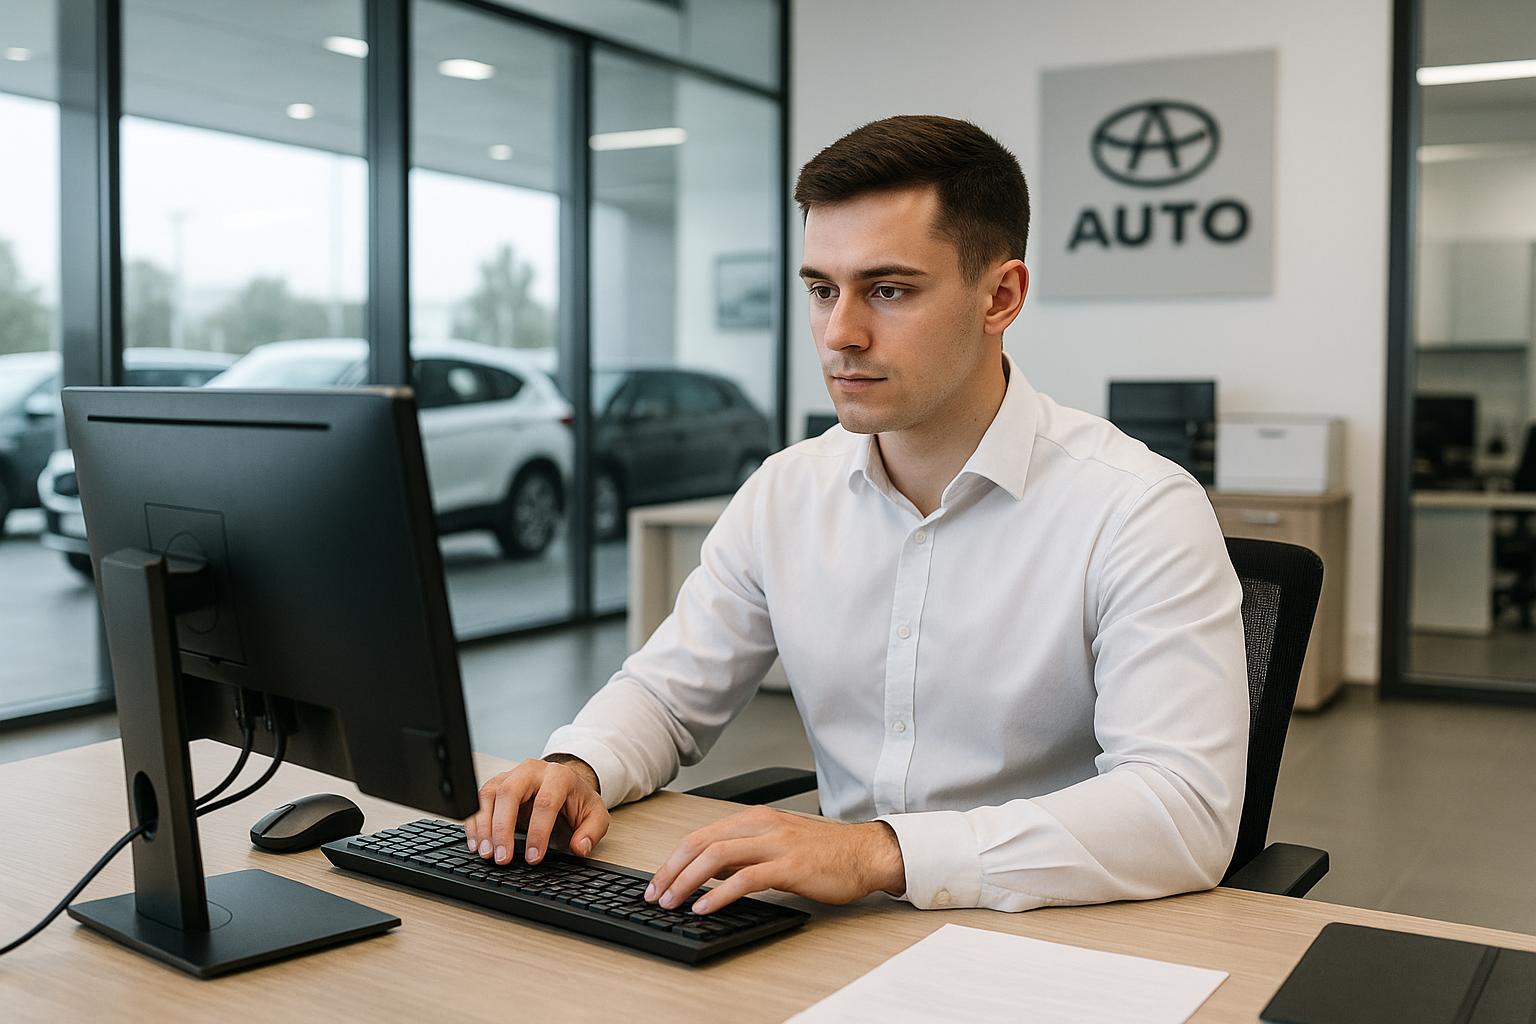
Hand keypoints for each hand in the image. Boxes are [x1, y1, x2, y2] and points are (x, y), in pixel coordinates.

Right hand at [464, 756, 607, 866]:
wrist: (565, 783)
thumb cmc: (577, 800)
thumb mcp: (595, 815)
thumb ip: (591, 832)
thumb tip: (579, 847)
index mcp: (559, 776)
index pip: (545, 802)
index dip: (538, 832)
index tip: (533, 857)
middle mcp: (531, 771)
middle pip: (510, 793)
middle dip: (502, 827)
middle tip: (501, 857)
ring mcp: (511, 775)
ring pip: (489, 794)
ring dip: (483, 826)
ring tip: (485, 853)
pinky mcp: (496, 785)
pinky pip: (478, 801)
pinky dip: (474, 822)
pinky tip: (476, 843)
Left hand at [644, 805, 904, 914]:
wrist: (866, 852)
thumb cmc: (827, 852)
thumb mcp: (778, 844)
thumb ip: (745, 853)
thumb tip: (711, 872)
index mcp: (755, 819)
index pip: (701, 835)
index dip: (674, 859)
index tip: (659, 880)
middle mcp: (761, 826)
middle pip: (701, 843)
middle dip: (672, 870)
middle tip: (656, 894)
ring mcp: (775, 844)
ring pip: (716, 857)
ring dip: (687, 881)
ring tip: (674, 902)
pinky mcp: (789, 866)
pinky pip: (744, 878)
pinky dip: (718, 893)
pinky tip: (705, 907)